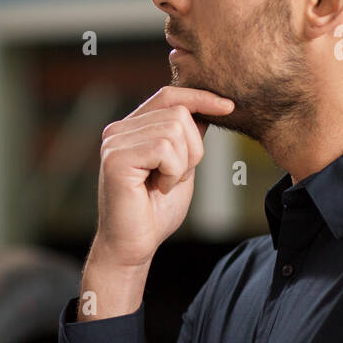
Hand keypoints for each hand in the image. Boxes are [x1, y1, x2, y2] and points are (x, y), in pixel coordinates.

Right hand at [80, 87, 232, 319]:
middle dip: (192, 149)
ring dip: (182, 164)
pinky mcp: (116, 159)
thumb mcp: (181, 167)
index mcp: (131, 128)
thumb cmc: (155, 211)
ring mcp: (114, 143)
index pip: (169, 96)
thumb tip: (207, 109)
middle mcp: (118, 130)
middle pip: (178, 114)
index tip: (229, 107)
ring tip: (163, 184)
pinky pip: (164, 149)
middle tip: (174, 178)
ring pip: (174, 130)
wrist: (133, 246)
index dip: (200, 97)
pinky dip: (172, 172)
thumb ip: (187, 139)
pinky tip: (158, 188)